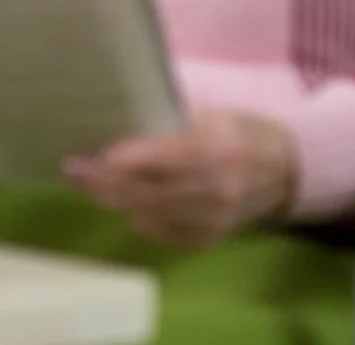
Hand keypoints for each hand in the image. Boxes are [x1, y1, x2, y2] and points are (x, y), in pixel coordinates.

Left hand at [66, 111, 297, 248]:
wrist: (282, 169)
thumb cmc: (232, 132)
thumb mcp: (204, 115)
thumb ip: (164, 122)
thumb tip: (110, 121)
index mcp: (215, 150)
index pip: (159, 160)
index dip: (120, 162)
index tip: (86, 156)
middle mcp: (217, 189)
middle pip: (147, 193)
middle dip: (103, 184)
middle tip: (72, 170)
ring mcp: (215, 219)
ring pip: (149, 216)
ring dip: (113, 201)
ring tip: (87, 184)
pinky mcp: (211, 239)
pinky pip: (163, 234)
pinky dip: (139, 219)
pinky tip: (122, 203)